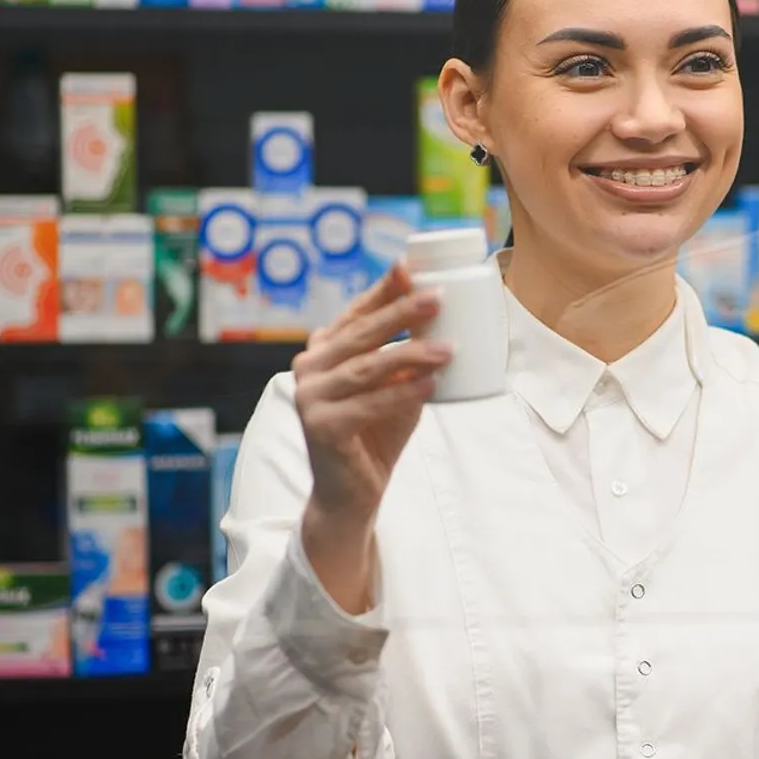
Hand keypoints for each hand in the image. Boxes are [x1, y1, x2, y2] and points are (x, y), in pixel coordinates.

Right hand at [291, 264, 450, 609]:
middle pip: (362, 334)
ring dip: (411, 354)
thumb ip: (407, 357)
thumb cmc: (376, 433)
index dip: (382, 290)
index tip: (409, 266)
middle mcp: (309, 368)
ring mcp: (309, 397)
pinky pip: (368, 404)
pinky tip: (431, 384)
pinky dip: (402, 393)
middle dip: (401, 312)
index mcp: (323, 351)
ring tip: (449, 348)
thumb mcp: (395, 386)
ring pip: (367, 368)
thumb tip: (444, 318)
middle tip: (438, 297)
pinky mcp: (320, 427)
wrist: (351, 492)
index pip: (355, 313)